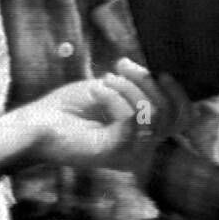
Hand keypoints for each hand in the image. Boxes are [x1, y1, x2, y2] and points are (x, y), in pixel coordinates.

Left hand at [20, 59, 184, 169]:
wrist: (37, 123)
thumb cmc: (70, 106)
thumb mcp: (111, 89)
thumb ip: (138, 84)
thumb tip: (159, 70)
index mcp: (143, 131)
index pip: (182, 118)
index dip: (178, 91)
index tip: (158, 68)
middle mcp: (141, 146)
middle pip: (172, 114)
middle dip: (150, 82)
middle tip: (121, 65)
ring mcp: (129, 153)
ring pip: (154, 115)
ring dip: (130, 87)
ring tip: (105, 79)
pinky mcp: (114, 154)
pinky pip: (132, 121)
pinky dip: (115, 98)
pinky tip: (97, 89)